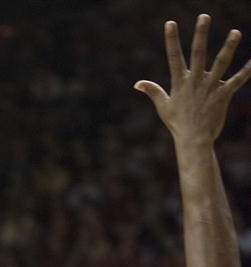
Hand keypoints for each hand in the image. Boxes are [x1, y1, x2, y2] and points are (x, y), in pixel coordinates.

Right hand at [135, 14, 250, 143]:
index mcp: (180, 82)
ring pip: (221, 63)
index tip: (170, 23)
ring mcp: (210, 87)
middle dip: (201, 34)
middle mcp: (195, 81)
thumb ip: (153, 91)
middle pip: (198, 53)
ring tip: (236, 32)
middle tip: (204, 16)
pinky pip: (238, 81)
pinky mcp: (223, 96)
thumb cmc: (177, 123)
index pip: (174, 56)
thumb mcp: (163, 106)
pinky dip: (247, 71)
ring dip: (229, 47)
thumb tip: (137, 84)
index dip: (171, 39)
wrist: (193, 139)